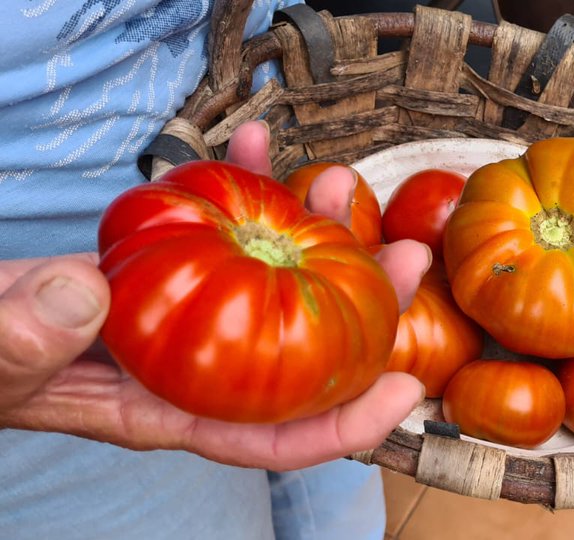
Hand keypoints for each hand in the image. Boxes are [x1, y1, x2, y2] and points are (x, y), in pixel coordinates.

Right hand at [0, 121, 431, 469]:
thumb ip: (30, 337)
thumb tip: (86, 295)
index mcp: (167, 410)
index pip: (271, 436)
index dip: (343, 423)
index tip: (404, 390)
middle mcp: (194, 366)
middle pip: (297, 350)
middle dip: (362, 306)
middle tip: (405, 254)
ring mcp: (185, 313)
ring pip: (269, 278)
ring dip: (311, 228)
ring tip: (336, 182)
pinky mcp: (166, 266)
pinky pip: (216, 227)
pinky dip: (236, 183)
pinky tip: (252, 140)